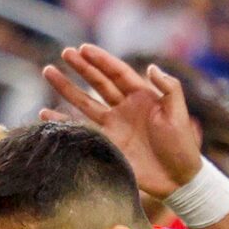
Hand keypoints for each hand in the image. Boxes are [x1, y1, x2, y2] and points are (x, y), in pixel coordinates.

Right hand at [41, 46, 204, 196]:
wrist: (177, 179)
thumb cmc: (182, 145)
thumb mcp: (179, 113)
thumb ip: (169, 88)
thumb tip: (151, 67)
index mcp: (142, 95)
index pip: (117, 72)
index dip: (100, 60)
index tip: (83, 48)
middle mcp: (124, 107)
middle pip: (98, 83)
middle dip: (81, 67)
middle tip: (64, 53)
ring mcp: (114, 126)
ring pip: (85, 102)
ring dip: (67, 88)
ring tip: (48, 72)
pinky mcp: (107, 144)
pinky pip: (81, 130)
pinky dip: (63, 122)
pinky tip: (46, 114)